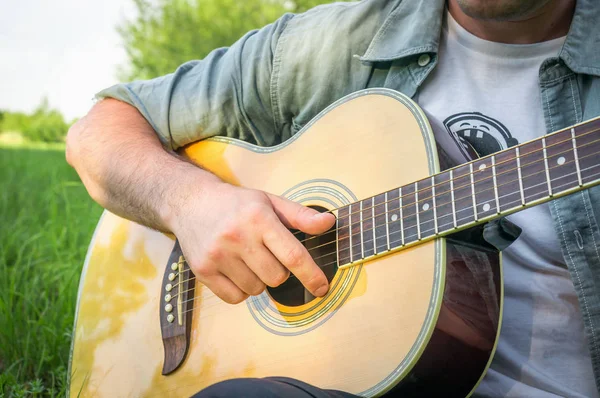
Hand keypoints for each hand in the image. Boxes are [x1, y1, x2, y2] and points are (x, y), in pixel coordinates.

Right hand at [171, 182, 335, 303]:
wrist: (191, 202)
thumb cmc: (237, 204)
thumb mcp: (270, 202)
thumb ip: (300, 216)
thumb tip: (329, 223)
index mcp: (259, 218)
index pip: (292, 255)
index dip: (311, 275)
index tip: (322, 288)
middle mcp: (237, 237)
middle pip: (276, 278)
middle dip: (279, 271)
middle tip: (266, 253)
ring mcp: (218, 255)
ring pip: (256, 289)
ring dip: (258, 279)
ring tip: (246, 257)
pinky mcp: (203, 270)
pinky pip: (235, 298)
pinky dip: (240, 290)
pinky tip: (234, 268)